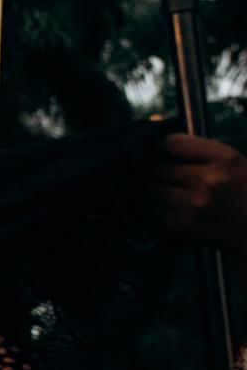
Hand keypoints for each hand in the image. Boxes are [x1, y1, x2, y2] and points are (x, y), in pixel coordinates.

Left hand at [150, 132, 246, 255]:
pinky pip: (152, 211)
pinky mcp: (182, 226)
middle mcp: (208, 180)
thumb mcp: (233, 164)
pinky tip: (152, 203)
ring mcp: (193, 204)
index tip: (148, 147)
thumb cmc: (244, 194)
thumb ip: (200, 154)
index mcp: (224, 159)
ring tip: (139, 184)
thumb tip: (159, 146)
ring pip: (150, 189)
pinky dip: (149, 207)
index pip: (173, 143)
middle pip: (157, 167)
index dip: (156, 145)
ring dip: (145, 187)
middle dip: (145, 167)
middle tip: (133, 166)